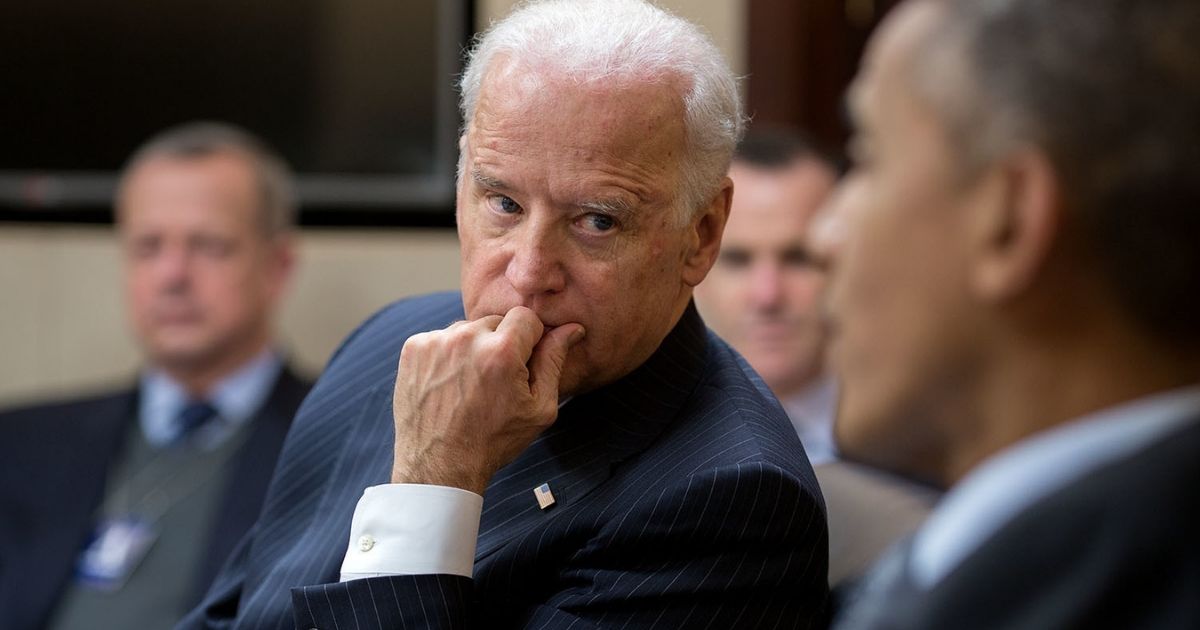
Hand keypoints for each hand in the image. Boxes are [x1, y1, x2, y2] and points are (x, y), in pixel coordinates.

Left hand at [390, 306, 584, 493]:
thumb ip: (554, 362)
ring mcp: (436, 342)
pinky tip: (450, 385)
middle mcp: (466, 338)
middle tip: (496, 381)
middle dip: (501, 344)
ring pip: (468, 329)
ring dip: (473, 348)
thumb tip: (571, 328)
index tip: (523, 363)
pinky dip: (447, 355)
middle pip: (496, 322)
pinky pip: (441, 338)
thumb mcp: (539, 408)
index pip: (526, 316)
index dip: (530, 339)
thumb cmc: (494, 440)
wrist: (439, 466)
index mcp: (502, 351)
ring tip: (470, 385)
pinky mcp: (413, 348)